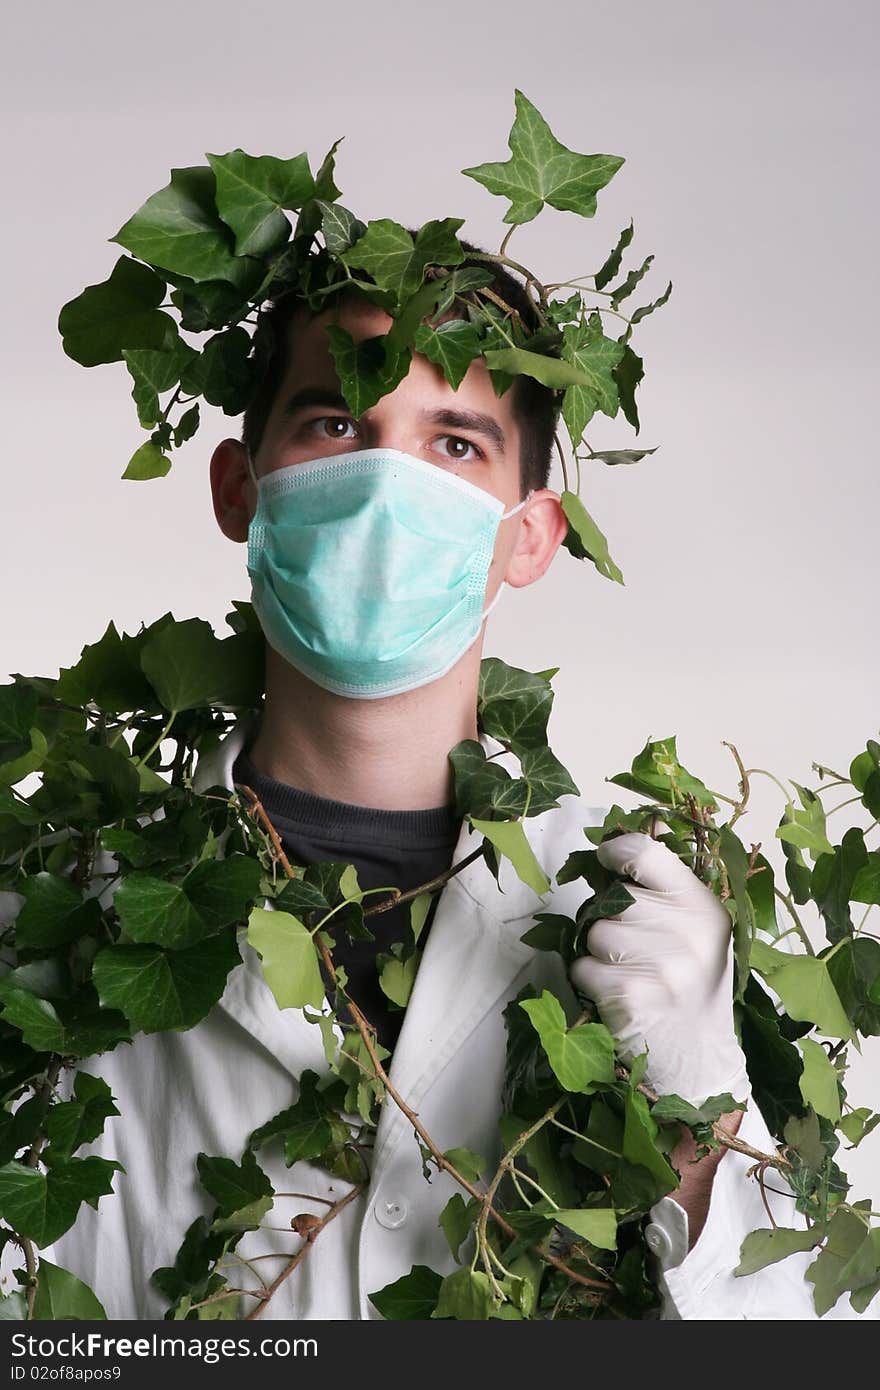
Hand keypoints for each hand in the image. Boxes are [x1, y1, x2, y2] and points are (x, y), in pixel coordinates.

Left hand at [568, 831, 749, 1107]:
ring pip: (594, 933)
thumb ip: (664, 894)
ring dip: (599, 952)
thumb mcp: (698, 933)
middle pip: (615, 899)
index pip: (647, 854)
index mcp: (705, 909)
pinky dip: (590, 980)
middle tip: (632, 945)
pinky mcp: (631, 998)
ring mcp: (660, 968)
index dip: (616, 852)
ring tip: (628, 973)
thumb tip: (609, 853)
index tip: (607, 861)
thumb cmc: (692, 987)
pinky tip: (618, 994)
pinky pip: (583, 968)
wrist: (701, 1060)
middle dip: (611, 918)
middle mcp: (688, 935)